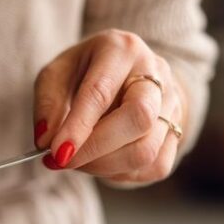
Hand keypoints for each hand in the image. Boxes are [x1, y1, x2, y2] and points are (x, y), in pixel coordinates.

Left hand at [33, 30, 184, 183]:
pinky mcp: (177, 132)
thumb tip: (47, 141)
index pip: (101, 92)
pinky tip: (102, 163)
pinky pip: (154, 166)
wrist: (128, 73)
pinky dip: (121, 173)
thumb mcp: (56, 75)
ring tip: (79, 161)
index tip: (57, 153)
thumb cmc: (86, 73)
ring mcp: (172, 103)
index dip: (78, 127)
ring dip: (104, 166)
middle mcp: (156, 73)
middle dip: (96, 149)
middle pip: (138, 119)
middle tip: (63, 161)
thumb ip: (48, 104)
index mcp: (121, 49)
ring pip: (146, 150)